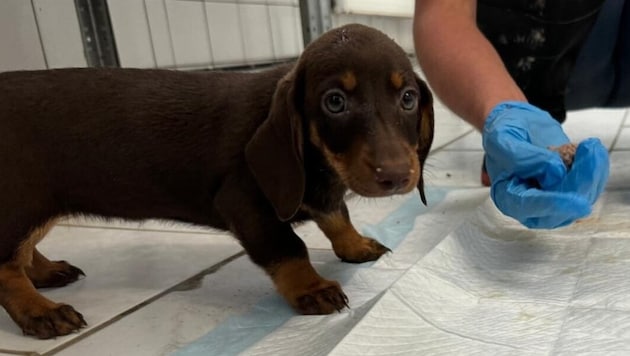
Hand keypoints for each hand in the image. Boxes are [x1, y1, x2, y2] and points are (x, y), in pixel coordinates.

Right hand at [482, 101, 608, 228]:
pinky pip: (591, 187)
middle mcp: (531, 206)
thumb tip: (554, 172)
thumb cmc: (506, 133)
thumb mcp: (502, 138)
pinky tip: (590, 150)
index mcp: (507, 196)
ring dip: (592, 172)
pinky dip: (596, 169)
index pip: (528, 206)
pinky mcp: (571, 192)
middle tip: (590, 151)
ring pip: (581, 199)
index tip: (577, 202)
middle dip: (581, 183)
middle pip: (561, 209)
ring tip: (590, 146)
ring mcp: (553, 201)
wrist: (522, 127)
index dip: (552, 205)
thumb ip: (521, 157)